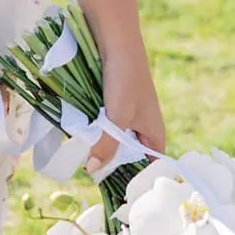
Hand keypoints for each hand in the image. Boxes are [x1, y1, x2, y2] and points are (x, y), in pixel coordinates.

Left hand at [90, 50, 164, 173]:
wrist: (116, 40)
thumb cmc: (125, 80)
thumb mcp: (117, 117)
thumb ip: (106, 145)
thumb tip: (94, 170)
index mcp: (154, 134)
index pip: (150, 166)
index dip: (137, 180)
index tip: (119, 194)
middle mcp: (143, 126)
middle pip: (130, 155)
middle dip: (114, 164)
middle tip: (94, 178)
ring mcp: (128, 114)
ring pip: (114, 139)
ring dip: (101, 146)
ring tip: (84, 161)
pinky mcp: (112, 103)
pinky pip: (105, 124)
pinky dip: (95, 130)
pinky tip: (80, 136)